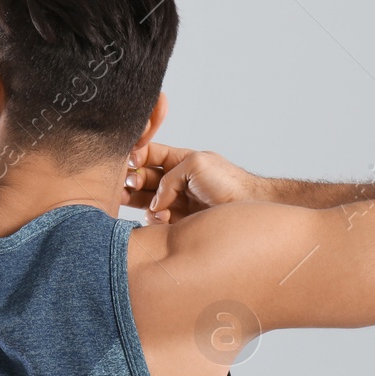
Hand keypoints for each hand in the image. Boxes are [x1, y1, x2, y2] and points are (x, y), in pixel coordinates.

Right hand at [123, 142, 267, 223]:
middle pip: (142, 178)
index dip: (135, 157)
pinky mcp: (178, 221)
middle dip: (130, 180)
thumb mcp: (196, 164)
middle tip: (127, 185)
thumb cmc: (228, 182)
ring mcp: (176, 201)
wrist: (248, 207)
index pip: (149, 154)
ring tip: (140, 202)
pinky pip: (156, 220)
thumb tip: (155, 202)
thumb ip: (169, 177)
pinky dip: (154, 218)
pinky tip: (163, 217)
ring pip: (145, 200)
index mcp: (180, 160)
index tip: (127, 162)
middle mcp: (175, 180)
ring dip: (137, 200)